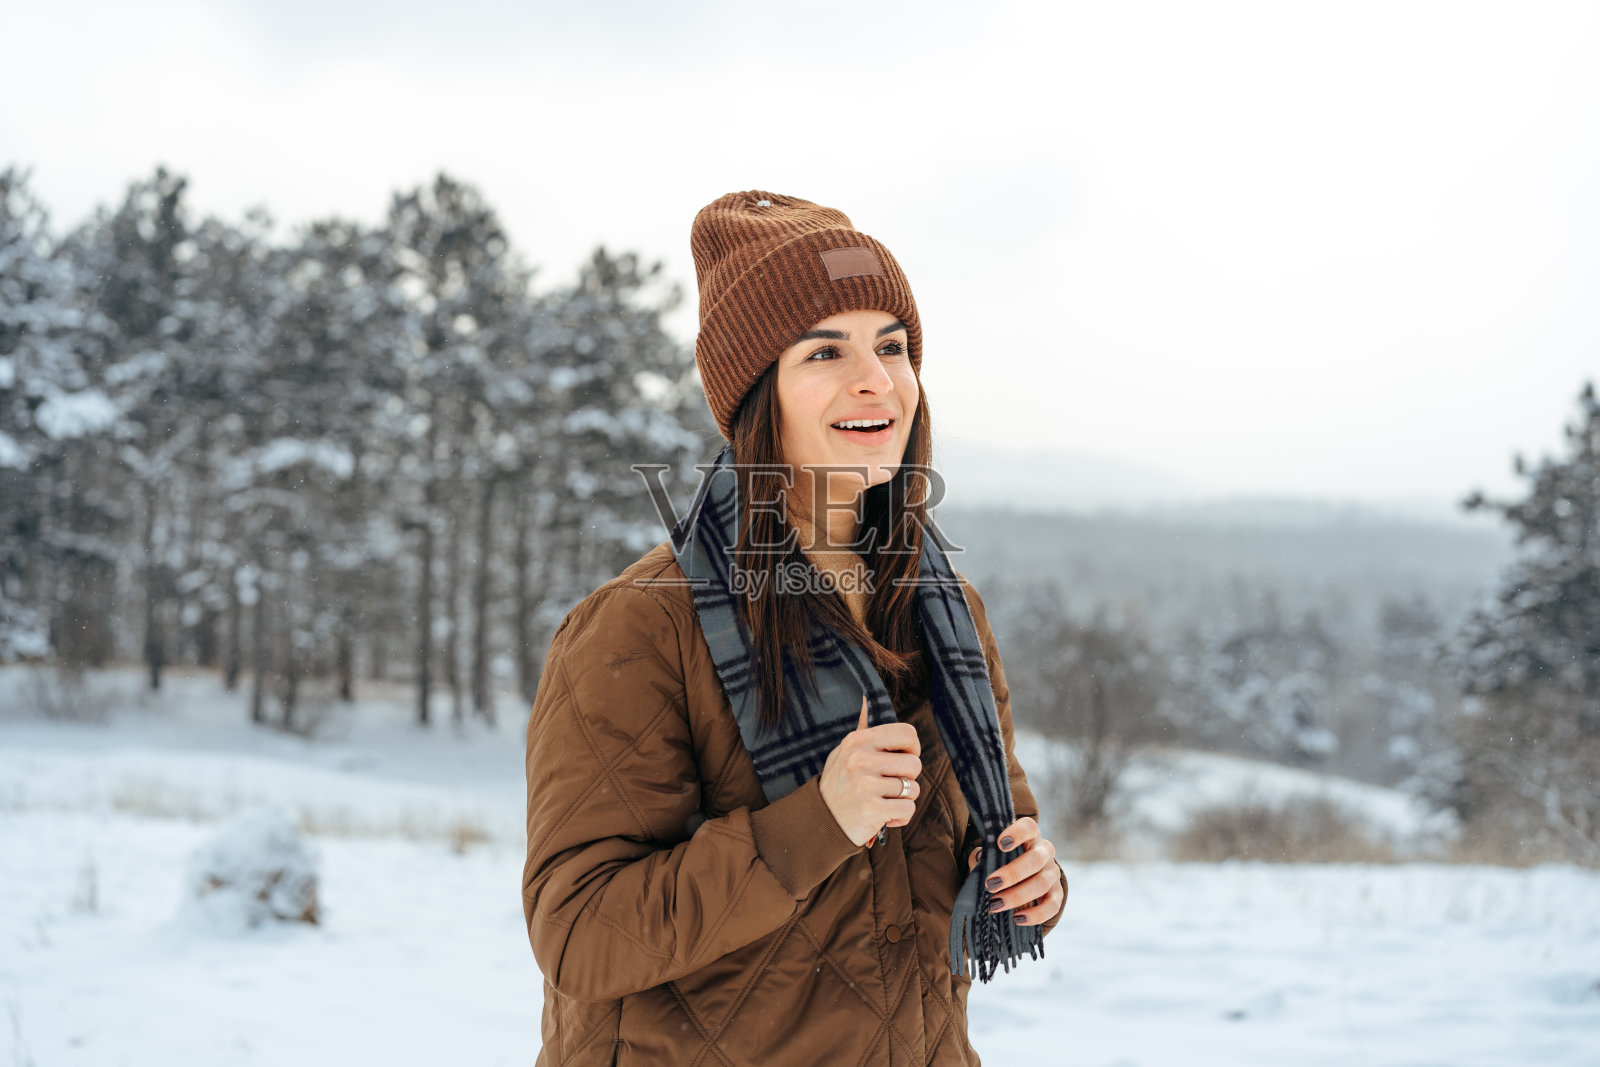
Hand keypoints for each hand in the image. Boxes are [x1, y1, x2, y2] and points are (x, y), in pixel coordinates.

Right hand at [820, 695, 921, 846]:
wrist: (819, 822)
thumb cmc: (838, 785)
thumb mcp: (843, 753)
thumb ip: (861, 732)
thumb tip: (866, 700)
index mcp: (857, 741)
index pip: (907, 733)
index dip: (913, 748)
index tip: (903, 760)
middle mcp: (861, 760)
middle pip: (914, 764)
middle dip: (908, 778)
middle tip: (889, 786)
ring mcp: (866, 785)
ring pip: (913, 789)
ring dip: (903, 799)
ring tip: (883, 801)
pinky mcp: (872, 810)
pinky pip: (908, 809)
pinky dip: (901, 817)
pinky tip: (884, 817)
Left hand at [965, 816, 1064, 926]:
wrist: (1024, 876)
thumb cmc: (1003, 860)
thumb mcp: (993, 855)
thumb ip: (983, 855)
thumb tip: (979, 858)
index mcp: (1029, 836)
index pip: (1029, 827)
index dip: (1017, 833)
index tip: (1000, 844)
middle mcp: (1045, 852)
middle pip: (1036, 859)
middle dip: (1013, 873)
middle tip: (991, 884)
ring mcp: (1053, 873)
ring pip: (1042, 883)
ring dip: (1017, 895)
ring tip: (995, 905)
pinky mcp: (1057, 894)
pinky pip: (1052, 906)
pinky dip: (1035, 914)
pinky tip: (1016, 918)